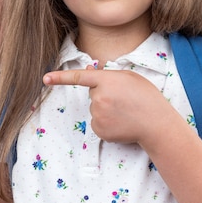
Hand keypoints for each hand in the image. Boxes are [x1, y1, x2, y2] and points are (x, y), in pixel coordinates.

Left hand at [43, 68, 174, 144]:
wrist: (156, 123)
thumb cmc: (146, 97)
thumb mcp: (129, 77)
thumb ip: (107, 74)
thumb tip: (87, 72)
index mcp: (106, 80)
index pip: (78, 77)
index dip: (60, 78)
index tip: (45, 78)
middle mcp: (98, 98)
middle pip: (92, 93)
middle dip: (104, 94)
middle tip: (124, 99)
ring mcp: (97, 115)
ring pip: (95, 108)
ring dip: (106, 109)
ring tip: (125, 111)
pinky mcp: (99, 130)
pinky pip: (97, 123)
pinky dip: (107, 123)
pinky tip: (121, 122)